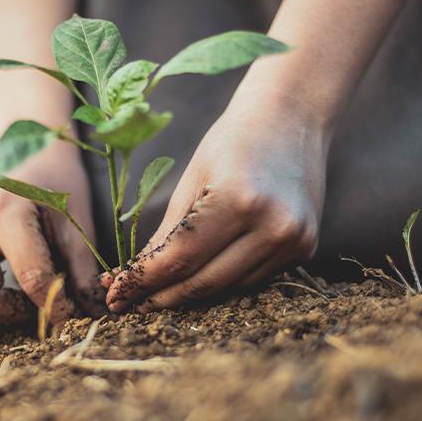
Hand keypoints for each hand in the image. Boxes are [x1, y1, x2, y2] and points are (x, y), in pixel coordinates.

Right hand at [0, 143, 102, 325]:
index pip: (31, 280)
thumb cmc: (55, 184)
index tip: (70, 319)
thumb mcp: (76, 221)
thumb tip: (92, 315)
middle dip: (9, 314)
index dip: (56, 309)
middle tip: (31, 307)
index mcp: (6, 211)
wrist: (27, 148)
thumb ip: (81, 269)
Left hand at [104, 96, 328, 312]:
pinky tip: (203, 273)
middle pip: (204, 283)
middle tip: (129, 304)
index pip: (180, 259)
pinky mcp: (306, 247)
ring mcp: (295, 241)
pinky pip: (253, 278)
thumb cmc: (233, 142)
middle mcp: (273, 226)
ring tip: (159, 293)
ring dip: (192, 293)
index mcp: (238, 200)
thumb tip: (134, 279)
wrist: (292, 117)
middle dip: (162, 298)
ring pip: (229, 287)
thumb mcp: (192, 180)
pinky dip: (225, 279)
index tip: (115, 297)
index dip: (142, 283)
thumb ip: (167, 235)